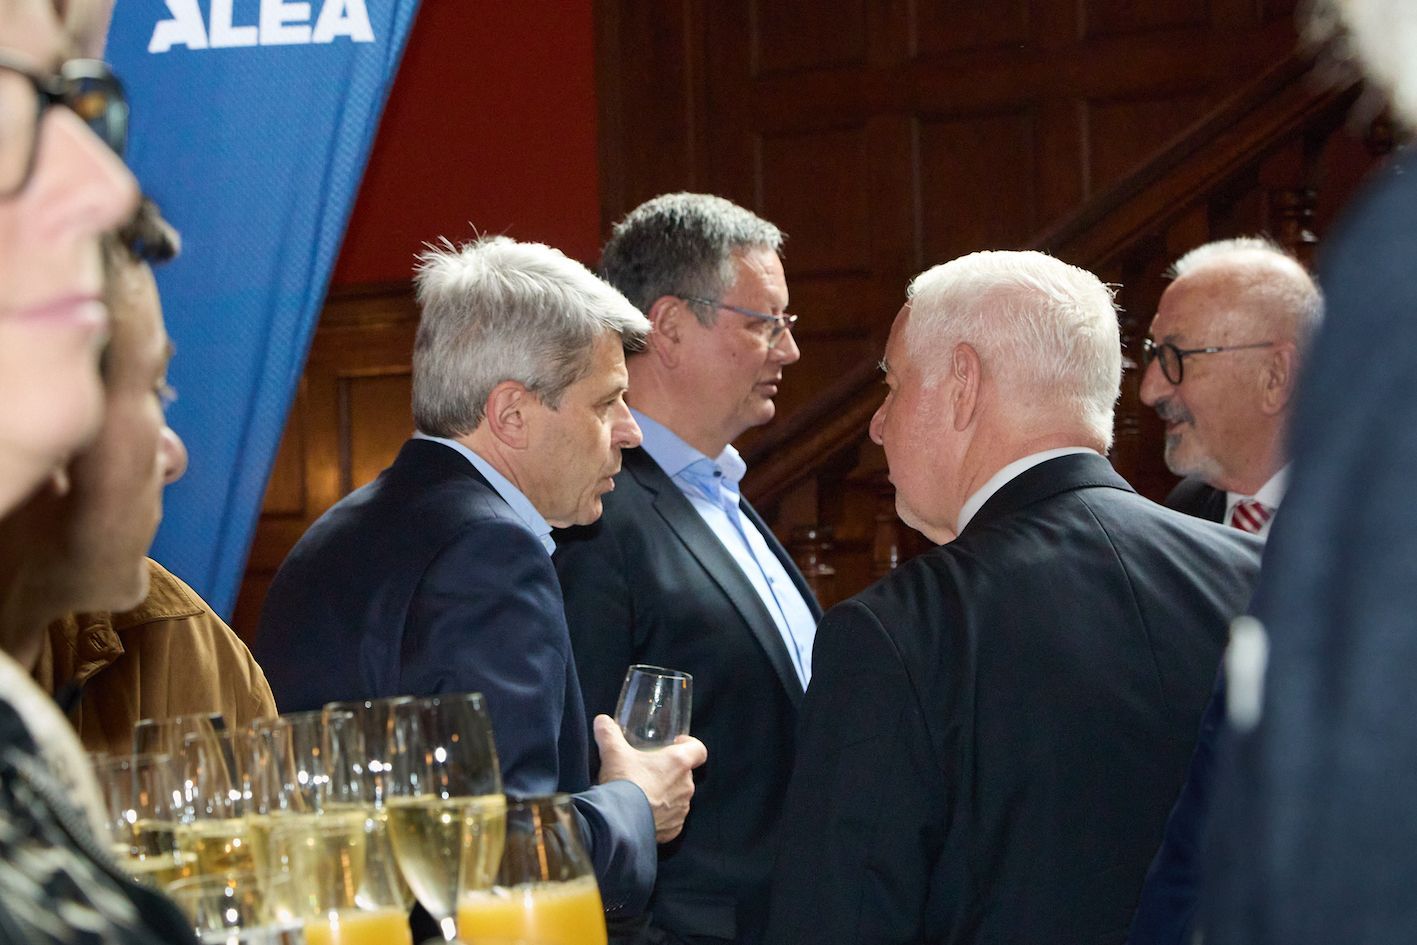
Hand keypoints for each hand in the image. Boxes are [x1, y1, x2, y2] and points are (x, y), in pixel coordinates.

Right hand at [593, 714, 706, 842]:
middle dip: (669, 771)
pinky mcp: (674, 830)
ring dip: (665, 794)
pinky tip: (643, 813)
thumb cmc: (623, 782)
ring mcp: (681, 810)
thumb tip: (602, 720)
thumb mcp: (613, 752)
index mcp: (679, 763)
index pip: (699, 750)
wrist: (618, 823)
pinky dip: (661, 816)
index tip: (676, 744)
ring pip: (678, 797)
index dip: (690, 745)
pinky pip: (671, 819)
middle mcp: (686, 786)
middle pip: (685, 774)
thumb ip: (609, 733)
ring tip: (643, 794)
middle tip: (648, 770)